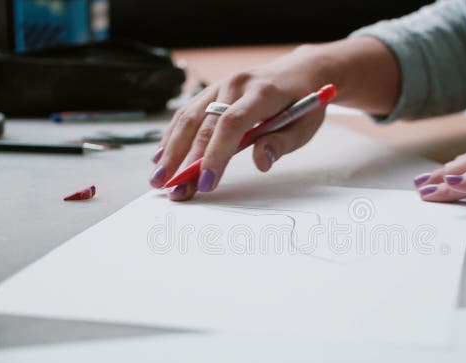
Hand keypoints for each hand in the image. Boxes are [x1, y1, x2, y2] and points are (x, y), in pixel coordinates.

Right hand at [149, 37, 399, 200]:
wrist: (301, 71)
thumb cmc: (304, 102)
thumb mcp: (306, 125)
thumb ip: (283, 143)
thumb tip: (261, 162)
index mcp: (262, 93)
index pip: (232, 124)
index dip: (216, 155)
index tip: (206, 183)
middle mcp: (236, 84)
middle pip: (203, 123)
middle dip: (185, 160)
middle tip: (173, 189)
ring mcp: (221, 85)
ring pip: (189, 117)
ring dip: (171, 150)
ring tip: (159, 179)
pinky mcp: (212, 91)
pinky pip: (187, 112)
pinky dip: (172, 136)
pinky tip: (161, 157)